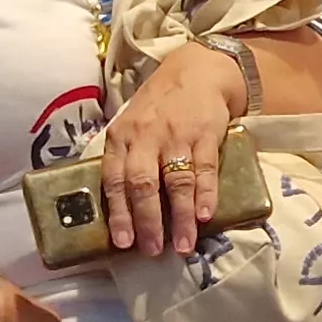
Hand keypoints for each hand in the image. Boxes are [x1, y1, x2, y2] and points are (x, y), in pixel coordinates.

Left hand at [102, 44, 247, 255]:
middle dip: (147, 221)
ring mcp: (177, 135)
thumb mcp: (131, 125)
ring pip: (176, 182)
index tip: (123, 243)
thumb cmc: (158, 106)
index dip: (119, 213)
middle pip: (143, 184)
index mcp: (122, 136)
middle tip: (152, 250)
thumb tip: (122, 209)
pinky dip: (205, 195)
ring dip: (180, 217)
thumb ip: (125, 159)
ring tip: (183, 245)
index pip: (115, 179)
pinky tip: (205, 216)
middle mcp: (146, 136)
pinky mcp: (206, 134)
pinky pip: (204, 169)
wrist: (197, 70)